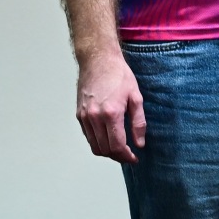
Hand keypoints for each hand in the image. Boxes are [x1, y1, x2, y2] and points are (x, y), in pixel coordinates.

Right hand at [76, 49, 144, 163]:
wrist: (98, 60)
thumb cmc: (119, 76)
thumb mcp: (136, 97)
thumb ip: (138, 123)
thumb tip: (139, 143)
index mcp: (111, 113)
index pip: (116, 146)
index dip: (126, 156)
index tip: (134, 158)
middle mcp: (94, 117)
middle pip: (104, 149)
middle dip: (118, 156)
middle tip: (129, 155)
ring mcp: (84, 116)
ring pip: (94, 145)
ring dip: (107, 152)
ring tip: (120, 149)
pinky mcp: (79, 114)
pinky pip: (88, 136)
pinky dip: (98, 142)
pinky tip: (109, 138)